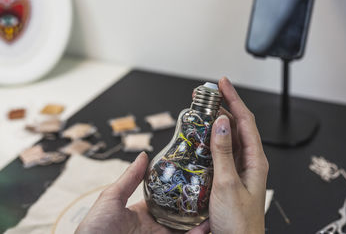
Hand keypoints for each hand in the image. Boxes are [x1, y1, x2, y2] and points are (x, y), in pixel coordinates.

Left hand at [75, 152, 208, 233]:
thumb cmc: (94, 229)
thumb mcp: (111, 199)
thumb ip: (130, 178)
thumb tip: (144, 155)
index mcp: (142, 213)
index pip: (167, 199)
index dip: (181, 189)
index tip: (196, 176)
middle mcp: (154, 227)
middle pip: (180, 215)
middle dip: (195, 206)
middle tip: (212, 192)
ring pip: (186, 229)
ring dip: (201, 220)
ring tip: (216, 208)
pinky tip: (207, 226)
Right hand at [208, 77, 268, 233]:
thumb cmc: (239, 223)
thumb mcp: (227, 184)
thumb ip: (223, 152)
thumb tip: (220, 122)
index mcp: (256, 160)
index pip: (245, 120)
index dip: (234, 98)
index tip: (223, 83)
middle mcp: (250, 161)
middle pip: (238, 125)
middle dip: (224, 106)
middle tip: (207, 94)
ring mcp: (240, 168)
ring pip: (229, 137)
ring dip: (217, 121)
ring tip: (203, 110)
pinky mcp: (230, 177)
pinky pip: (222, 151)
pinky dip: (212, 139)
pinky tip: (203, 136)